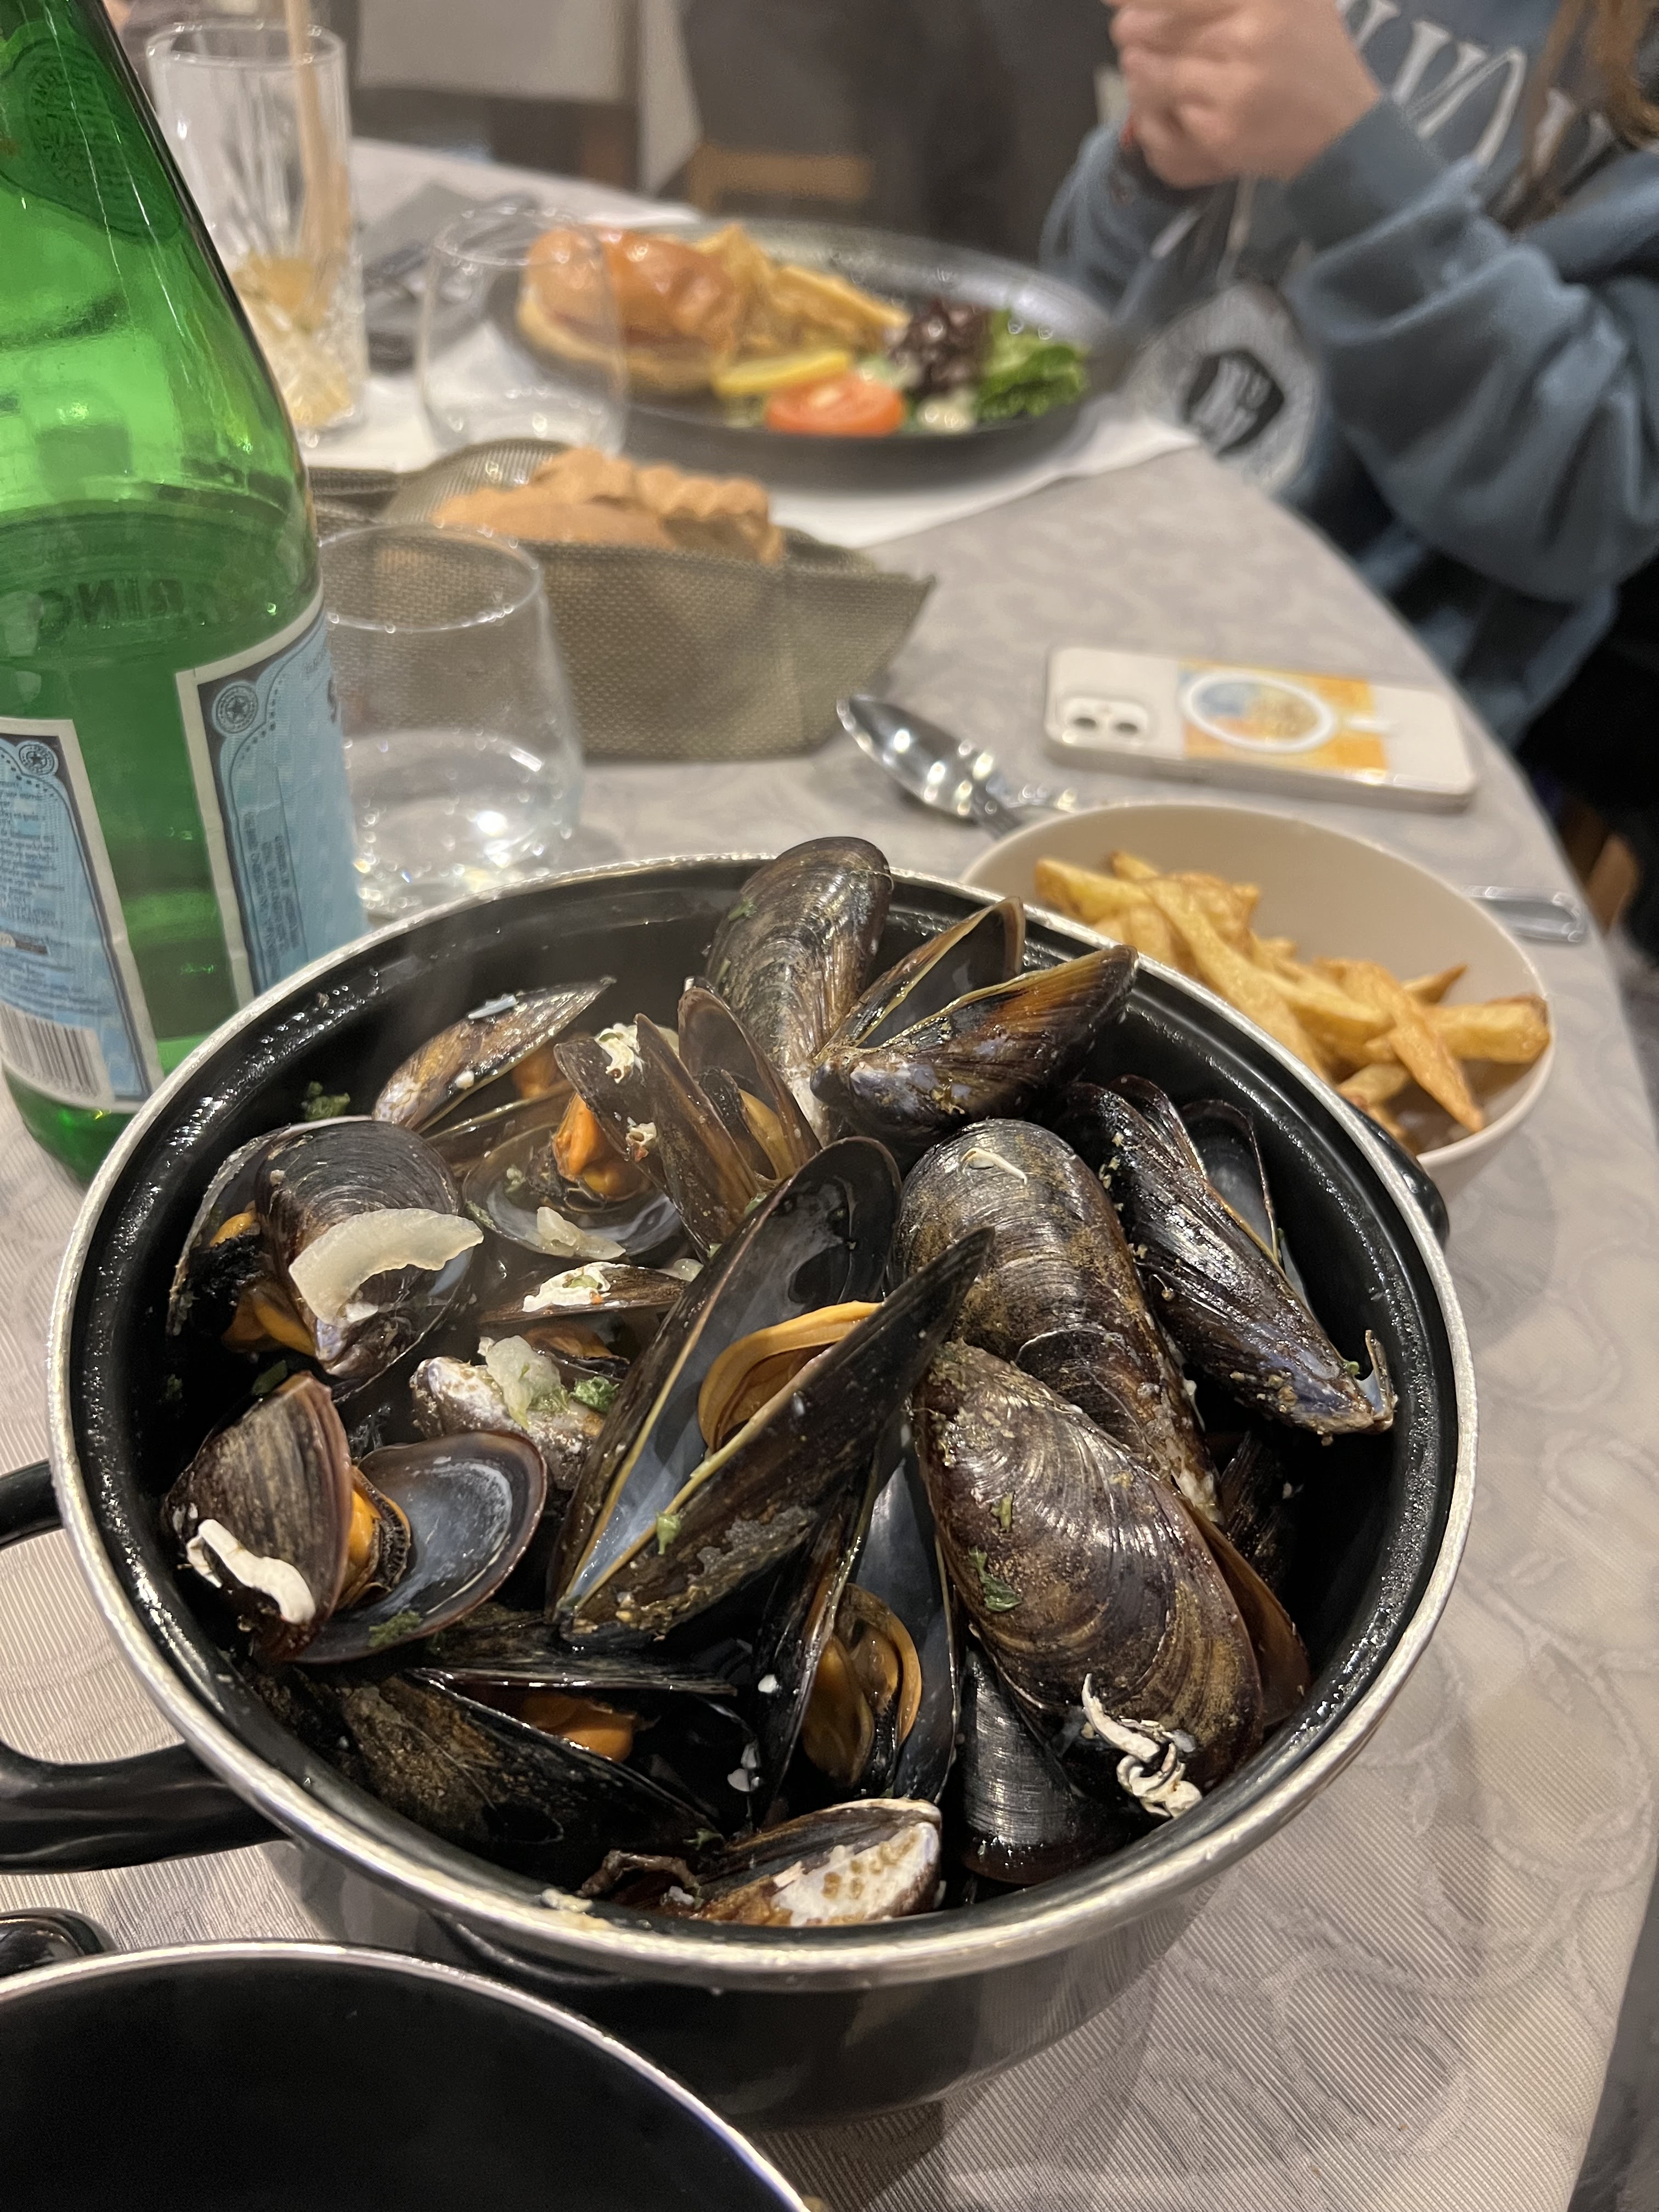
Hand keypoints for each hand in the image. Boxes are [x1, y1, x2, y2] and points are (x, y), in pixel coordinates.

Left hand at [1113, 0, 1380, 185]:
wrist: (1341, 129)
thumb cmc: (1310, 52)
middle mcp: (1251, 35)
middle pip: (1158, 26)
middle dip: (1131, 27)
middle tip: (1125, 28)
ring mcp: (1235, 87)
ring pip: (1153, 72)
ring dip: (1137, 68)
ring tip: (1138, 62)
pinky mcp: (1220, 132)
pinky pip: (1164, 113)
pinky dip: (1153, 106)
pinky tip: (1159, 100)